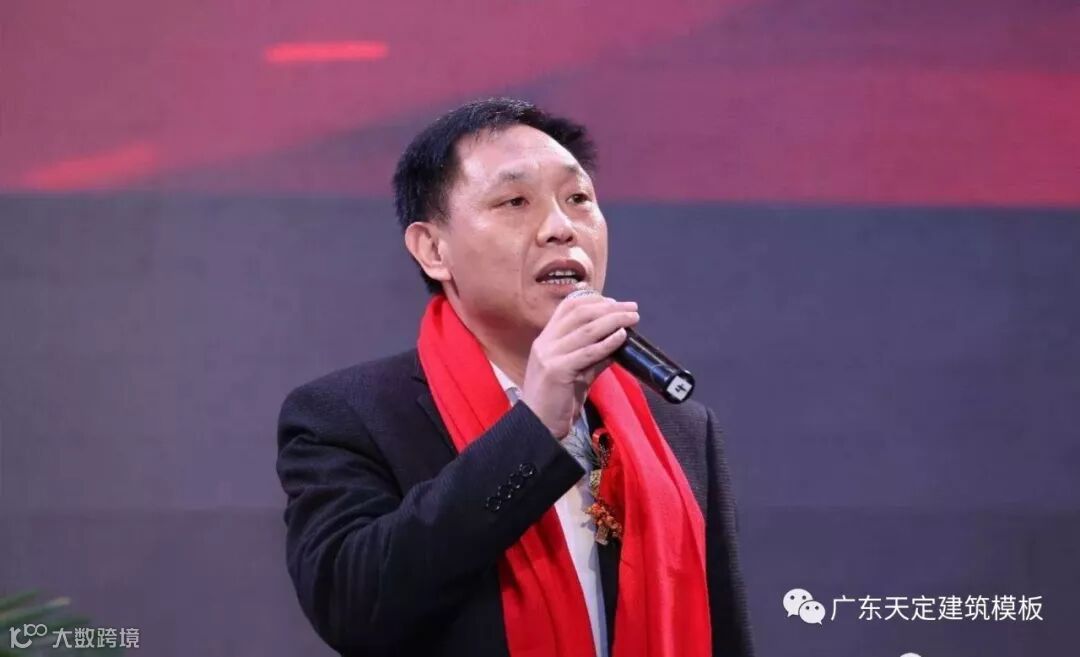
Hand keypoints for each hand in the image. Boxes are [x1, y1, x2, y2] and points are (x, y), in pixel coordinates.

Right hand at [519, 294, 638, 437]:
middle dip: (609, 308)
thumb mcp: (576, 372)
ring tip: (631, 319)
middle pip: (580, 313)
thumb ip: (592, 355)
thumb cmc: (557, 400)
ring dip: (613, 320)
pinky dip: (607, 342)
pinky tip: (621, 337)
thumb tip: (617, 341)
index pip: (567, 307)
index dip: (592, 300)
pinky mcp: (557, 370)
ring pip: (586, 329)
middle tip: (631, 308)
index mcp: (546, 339)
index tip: (614, 302)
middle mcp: (545, 342)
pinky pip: (588, 352)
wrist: (539, 426)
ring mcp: (549, 355)